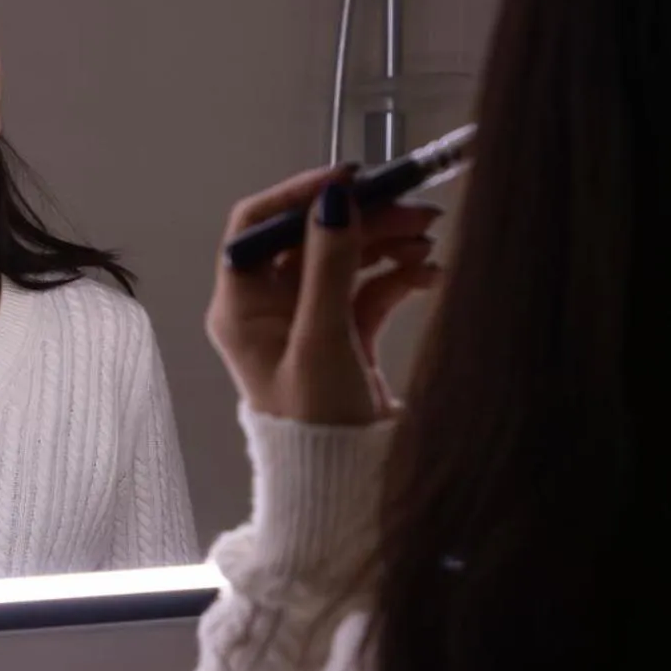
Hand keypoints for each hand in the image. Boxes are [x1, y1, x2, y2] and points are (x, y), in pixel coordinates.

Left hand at [205, 166, 439, 424]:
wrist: (345, 489)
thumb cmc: (318, 428)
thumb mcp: (323, 341)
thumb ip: (330, 268)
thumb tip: (334, 200)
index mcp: (242, 308)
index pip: (257, 227)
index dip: (299, 196)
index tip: (349, 180)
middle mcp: (269, 309)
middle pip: (312, 238)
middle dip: (361, 218)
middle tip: (412, 207)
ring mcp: (309, 320)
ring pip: (346, 258)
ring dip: (386, 241)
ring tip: (428, 237)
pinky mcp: (344, 335)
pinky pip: (370, 288)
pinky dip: (398, 275)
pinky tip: (429, 274)